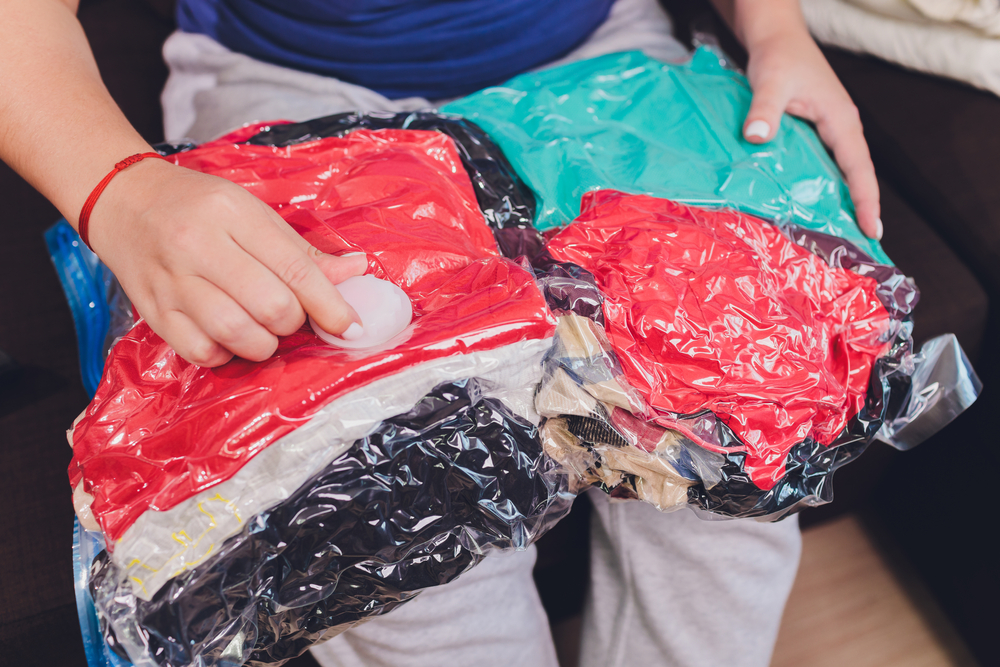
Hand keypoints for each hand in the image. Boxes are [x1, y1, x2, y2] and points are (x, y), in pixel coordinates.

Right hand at [88, 159, 366, 366]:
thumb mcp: (253, 212)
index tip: (351, 326)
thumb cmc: (198, 206)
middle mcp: (199, 246)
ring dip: (264, 344)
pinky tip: (230, 338)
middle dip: (293, 322)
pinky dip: (227, 355)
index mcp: (232, 213)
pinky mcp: (154, 313)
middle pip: (270, 307)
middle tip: (290, 315)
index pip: (295, 268)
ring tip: (263, 330)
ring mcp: (172, 282)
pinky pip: (202, 353)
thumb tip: (357, 272)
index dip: (330, 305)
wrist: (124, 201)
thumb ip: (302, 250)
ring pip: (237, 335)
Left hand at [738, 11, 881, 239]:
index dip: (866, 200)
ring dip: (841, 203)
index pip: (859, 167)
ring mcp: (828, 132)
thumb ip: (763, 109)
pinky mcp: (814, 134)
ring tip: (839, 239)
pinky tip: (812, 211)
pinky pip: (824, 167)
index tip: (873, 230)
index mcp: (840, 120)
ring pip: (840, 174)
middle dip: (860, 210)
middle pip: (855, 176)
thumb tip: (757, 136)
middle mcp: (841, 128)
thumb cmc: (778, 57)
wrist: (775, 39)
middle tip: (859, 249)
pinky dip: (822, 189)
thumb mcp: (770, 81)